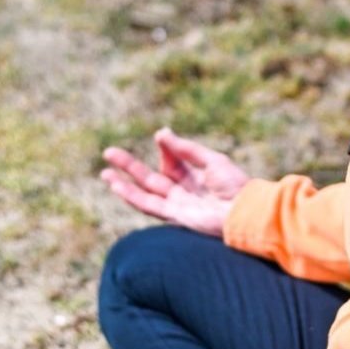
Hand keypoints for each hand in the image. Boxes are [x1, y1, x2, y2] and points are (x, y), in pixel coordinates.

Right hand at [100, 127, 251, 236]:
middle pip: (151, 178)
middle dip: (129, 166)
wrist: (246, 211)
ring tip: (104, 173)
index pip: (172, 163)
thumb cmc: (235, 186)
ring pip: (144, 193)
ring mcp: (178, 205)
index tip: (162, 136)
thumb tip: (161, 133)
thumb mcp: (211, 160)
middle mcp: (184, 192)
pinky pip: (148, 205)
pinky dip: (131, 195)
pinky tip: (117, 186)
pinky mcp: (174, 216)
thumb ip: (186, 149)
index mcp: (196, 178)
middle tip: (108, 152)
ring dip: (123, 183)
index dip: (165, 148)